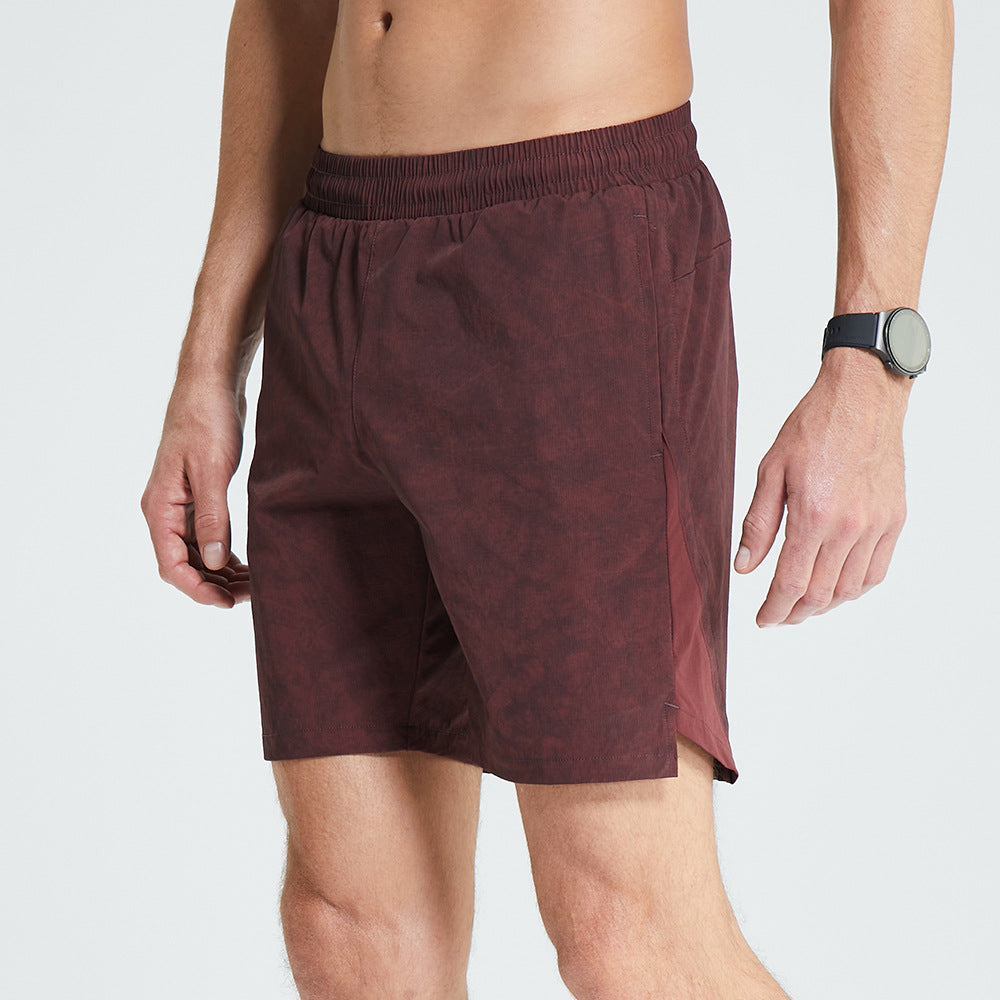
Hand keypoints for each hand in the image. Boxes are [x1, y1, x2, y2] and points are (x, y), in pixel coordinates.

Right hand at [141, 376, 250, 607]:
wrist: (210, 384)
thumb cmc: (207, 420)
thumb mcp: (213, 470)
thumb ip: (214, 518)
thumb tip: (217, 563)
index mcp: (160, 507)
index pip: (171, 565)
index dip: (198, 590)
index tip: (228, 603)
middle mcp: (165, 510)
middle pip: (183, 565)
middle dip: (214, 586)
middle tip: (251, 596)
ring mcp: (180, 504)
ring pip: (196, 553)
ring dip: (220, 573)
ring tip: (253, 584)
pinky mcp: (197, 496)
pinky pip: (205, 536)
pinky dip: (223, 553)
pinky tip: (245, 563)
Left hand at [734, 348, 909, 625]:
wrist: (862, 400)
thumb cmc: (812, 428)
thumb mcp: (769, 470)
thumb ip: (757, 523)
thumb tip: (744, 566)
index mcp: (812, 514)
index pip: (790, 583)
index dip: (774, 609)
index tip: (762, 620)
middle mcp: (848, 526)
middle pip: (820, 594)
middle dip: (795, 612)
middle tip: (778, 615)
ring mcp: (876, 525)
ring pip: (850, 589)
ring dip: (824, 605)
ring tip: (803, 603)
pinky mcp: (894, 520)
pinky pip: (876, 571)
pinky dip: (855, 588)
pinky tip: (837, 586)